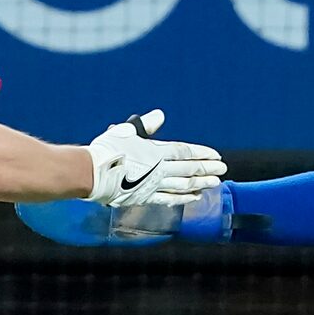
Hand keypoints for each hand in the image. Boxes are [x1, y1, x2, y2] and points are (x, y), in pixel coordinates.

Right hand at [87, 110, 226, 207]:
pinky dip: (184, 198)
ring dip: (200, 184)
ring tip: (215, 183)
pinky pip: (169, 199)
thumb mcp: (126, 131)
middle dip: (207, 169)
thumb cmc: (106, 149)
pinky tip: (194, 197)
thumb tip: (160, 115)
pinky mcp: (145, 197)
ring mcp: (153, 185)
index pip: (185, 152)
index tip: (217, 156)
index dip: (203, 153)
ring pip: (183, 185)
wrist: (90, 173)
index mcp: (156, 151)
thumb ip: (146, 125)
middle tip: (223, 169)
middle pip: (189, 169)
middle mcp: (159, 169)